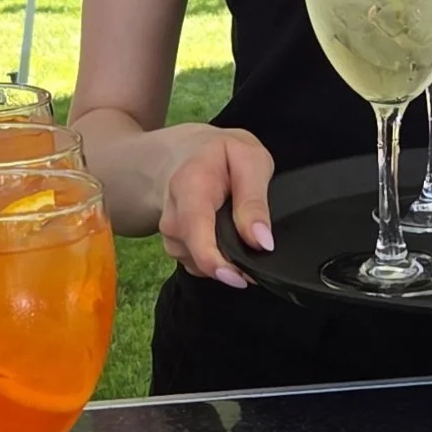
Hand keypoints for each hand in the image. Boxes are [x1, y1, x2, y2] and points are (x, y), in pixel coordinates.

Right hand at [157, 126, 276, 289]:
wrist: (189, 154)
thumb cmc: (222, 155)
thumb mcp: (250, 160)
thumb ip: (254, 200)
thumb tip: (261, 242)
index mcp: (189, 185)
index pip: (194, 228)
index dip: (212, 259)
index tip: (237, 277)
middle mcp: (172, 213)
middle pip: (195, 254)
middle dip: (229, 267)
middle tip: (256, 265)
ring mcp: (170, 233)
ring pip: (199, 264)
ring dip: (225, 262)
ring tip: (242, 236)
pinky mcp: (176, 246)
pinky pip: (198, 266)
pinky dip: (218, 261)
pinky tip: (227, 239)